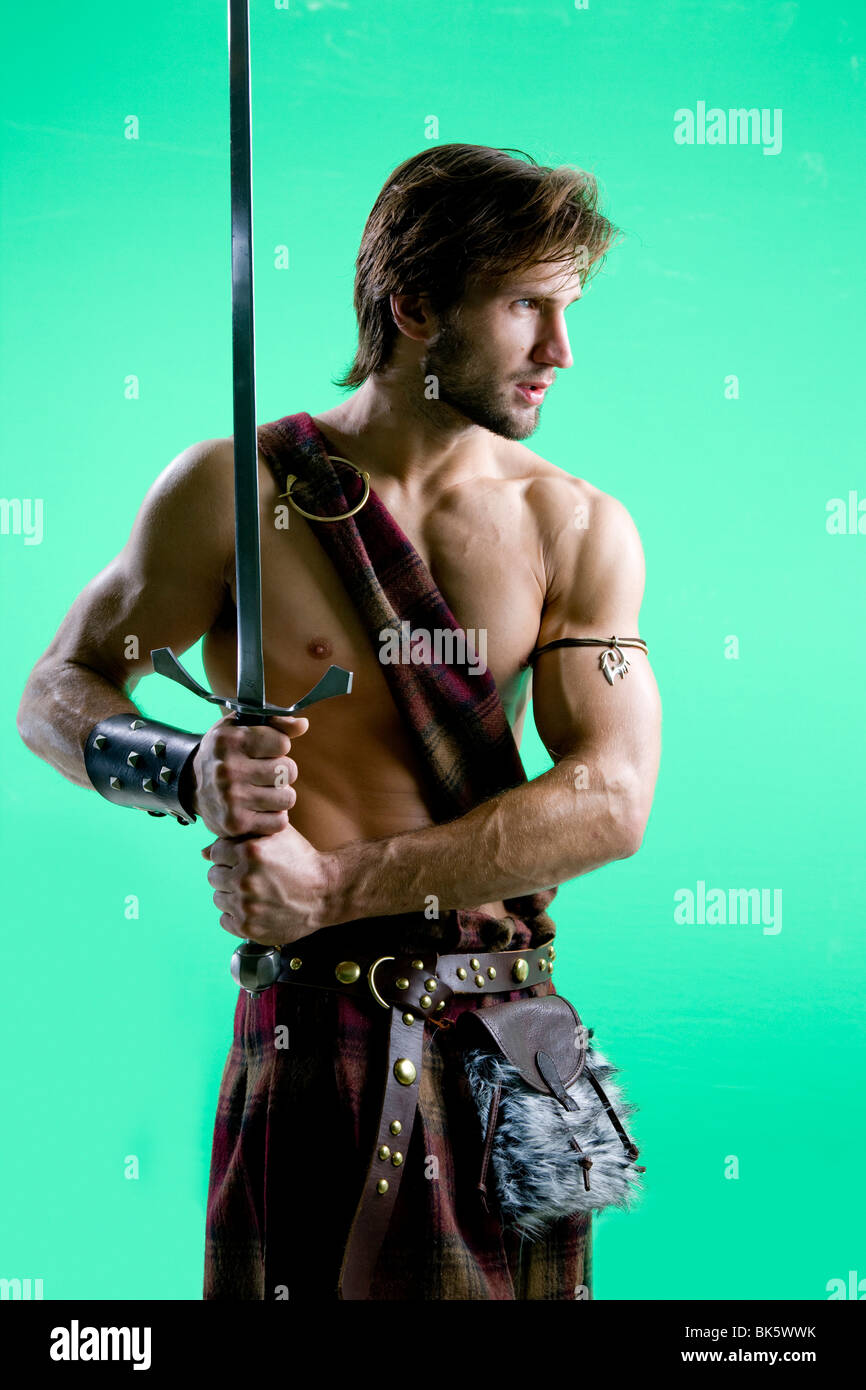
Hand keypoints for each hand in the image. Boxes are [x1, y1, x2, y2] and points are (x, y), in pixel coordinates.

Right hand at [188, 713, 307, 837]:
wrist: (191, 786)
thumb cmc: (224, 752)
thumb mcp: (240, 727)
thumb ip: (275, 723)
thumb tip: (303, 725)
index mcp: (230, 740)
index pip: (283, 743)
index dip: (279, 746)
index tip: (265, 751)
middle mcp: (228, 769)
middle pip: (288, 771)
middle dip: (282, 772)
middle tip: (266, 773)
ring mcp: (231, 798)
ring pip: (287, 798)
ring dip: (280, 796)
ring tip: (263, 791)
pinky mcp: (236, 823)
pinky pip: (279, 821)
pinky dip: (274, 817)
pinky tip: (259, 809)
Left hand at [201, 822, 332, 943]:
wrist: (325, 892)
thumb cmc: (301, 861)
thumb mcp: (276, 836)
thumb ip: (241, 837)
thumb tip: (205, 851)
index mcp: (250, 852)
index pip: (216, 852)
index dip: (229, 855)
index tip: (244, 860)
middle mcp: (245, 879)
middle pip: (213, 876)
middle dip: (228, 874)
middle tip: (250, 877)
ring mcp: (246, 906)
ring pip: (218, 898)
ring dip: (231, 895)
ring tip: (254, 892)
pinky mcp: (249, 927)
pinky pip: (225, 920)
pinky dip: (236, 915)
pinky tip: (254, 907)